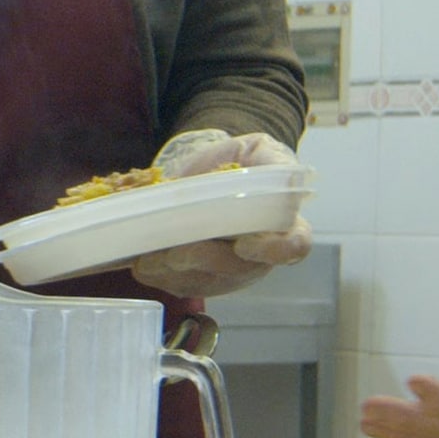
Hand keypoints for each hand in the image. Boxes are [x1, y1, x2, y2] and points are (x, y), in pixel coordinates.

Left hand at [129, 128, 311, 298]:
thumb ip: (269, 163)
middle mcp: (261, 257)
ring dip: (175, 273)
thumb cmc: (244, 163)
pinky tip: (143, 262)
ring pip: (207, 284)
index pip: (295, 246)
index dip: (273, 251)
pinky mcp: (202, 278)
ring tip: (149, 259)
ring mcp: (231, 272)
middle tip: (177, 251)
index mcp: (286, 225)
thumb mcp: (261, 151)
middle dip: (205, 262)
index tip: (244, 245)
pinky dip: (159, 276)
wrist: (214, 172)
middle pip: (240, 271)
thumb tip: (267, 175)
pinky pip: (182, 286)